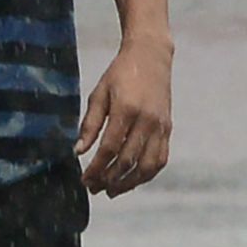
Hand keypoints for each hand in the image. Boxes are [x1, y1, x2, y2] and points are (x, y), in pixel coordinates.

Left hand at [76, 37, 171, 195]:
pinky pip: (160, 159)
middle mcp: (147, 120)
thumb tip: (78, 152)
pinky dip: (147, 174)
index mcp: (126, 110)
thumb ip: (89, 124)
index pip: (109, 149)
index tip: (84, 179)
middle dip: (109, 179)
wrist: (151, 56)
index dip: (96, 168)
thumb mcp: (99, 94)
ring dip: (129, 183)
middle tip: (94, 189)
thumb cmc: (120, 74)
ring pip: (147, 165)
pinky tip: (132, 180)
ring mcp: (160, 126)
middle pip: (128, 160)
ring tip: (112, 190)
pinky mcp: (168, 129)